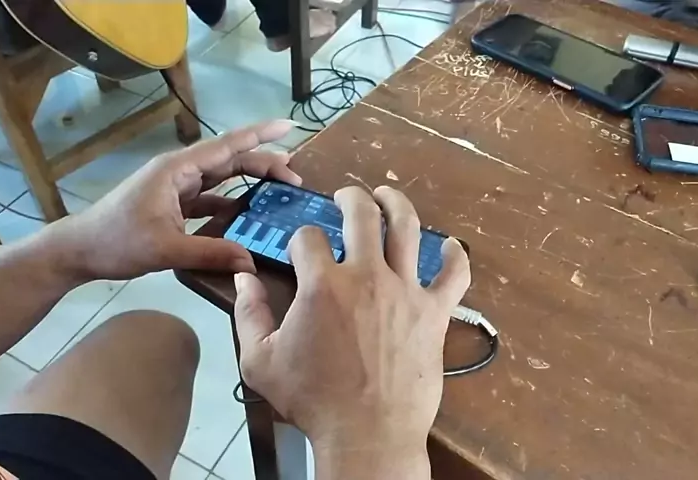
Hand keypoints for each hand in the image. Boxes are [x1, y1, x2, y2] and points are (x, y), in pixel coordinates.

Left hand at [59, 120, 301, 279]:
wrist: (79, 251)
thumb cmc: (116, 242)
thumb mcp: (165, 249)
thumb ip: (210, 253)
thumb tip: (251, 261)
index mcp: (177, 170)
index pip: (226, 146)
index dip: (259, 135)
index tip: (288, 125)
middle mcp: (179, 172)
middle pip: (229, 160)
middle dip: (263, 163)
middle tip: (296, 176)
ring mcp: (175, 188)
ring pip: (221, 178)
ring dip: (249, 182)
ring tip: (281, 188)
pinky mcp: (173, 206)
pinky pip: (210, 198)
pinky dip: (231, 203)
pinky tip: (249, 212)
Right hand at [233, 186, 470, 475]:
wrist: (367, 434)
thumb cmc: (312, 400)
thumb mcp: (260, 361)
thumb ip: (249, 314)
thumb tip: (243, 277)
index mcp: (322, 285)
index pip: (308, 238)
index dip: (301, 240)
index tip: (300, 251)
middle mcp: (365, 277)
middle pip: (360, 215)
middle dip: (349, 198)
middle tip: (345, 196)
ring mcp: (405, 292)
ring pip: (406, 229)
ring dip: (396, 204)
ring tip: (388, 195)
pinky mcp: (434, 313)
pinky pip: (454, 276)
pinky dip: (454, 256)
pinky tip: (450, 246)